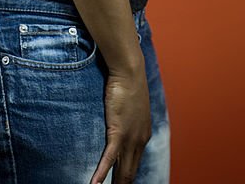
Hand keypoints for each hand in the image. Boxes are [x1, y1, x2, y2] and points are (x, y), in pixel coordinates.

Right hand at [90, 60, 151, 183]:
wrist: (130, 71)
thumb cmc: (129, 85)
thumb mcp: (132, 108)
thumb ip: (129, 121)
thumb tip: (122, 125)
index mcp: (143, 135)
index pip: (135, 165)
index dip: (127, 179)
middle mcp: (140, 140)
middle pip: (129, 173)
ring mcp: (130, 138)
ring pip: (121, 170)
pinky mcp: (118, 132)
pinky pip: (109, 158)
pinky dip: (101, 173)